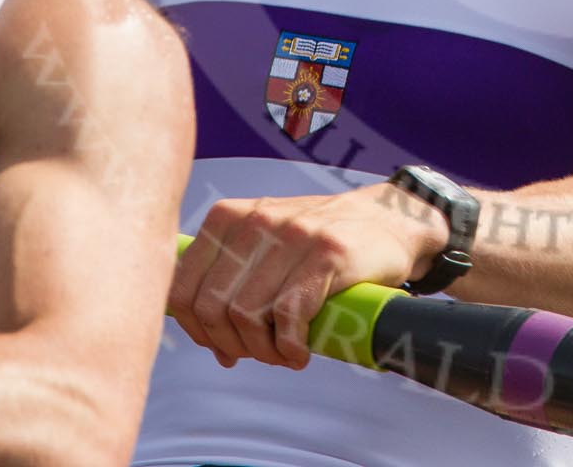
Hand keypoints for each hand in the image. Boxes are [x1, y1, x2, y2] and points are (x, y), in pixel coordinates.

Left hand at [169, 184, 447, 369]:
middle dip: (230, 345)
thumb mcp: (266, 241)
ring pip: (246, 314)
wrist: (390, 219)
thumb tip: (211, 343)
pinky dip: (290, 346)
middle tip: (259, 353)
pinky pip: (288, 315)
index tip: (222, 344)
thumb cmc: (321, 242)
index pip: (182, 287)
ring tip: (283, 354)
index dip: (196, 329)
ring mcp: (291, 235)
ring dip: (264, 350)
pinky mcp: (326, 254)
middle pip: (212, 307)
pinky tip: (301, 352)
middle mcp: (255, 221)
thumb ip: (232, 279)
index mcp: (229, 218)